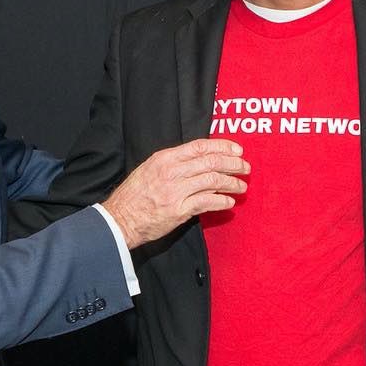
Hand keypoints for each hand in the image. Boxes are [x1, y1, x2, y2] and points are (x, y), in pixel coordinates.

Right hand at [101, 139, 248, 247]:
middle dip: (233, 164)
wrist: (120, 219)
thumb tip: (201, 160)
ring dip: (232, 183)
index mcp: (165, 158)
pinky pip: (207, 202)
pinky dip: (222, 201)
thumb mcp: (150, 169)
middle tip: (245, 168)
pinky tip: (229, 202)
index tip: (237, 151)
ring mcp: (175, 191)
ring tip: (241, 186)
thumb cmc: (135, 195)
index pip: (200, 146)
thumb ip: (174, 163)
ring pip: (213, 181)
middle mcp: (171, 172)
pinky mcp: (178, 211)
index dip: (223, 147)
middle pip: (211, 162)